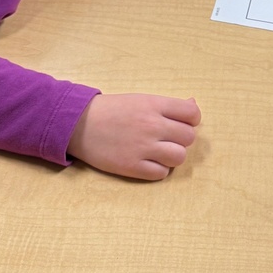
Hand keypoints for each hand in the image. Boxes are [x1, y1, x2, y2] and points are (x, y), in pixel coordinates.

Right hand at [67, 93, 201, 180]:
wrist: (80, 124)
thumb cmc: (113, 110)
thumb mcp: (142, 99)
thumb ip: (169, 105)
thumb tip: (193, 104)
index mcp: (155, 105)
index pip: (192, 114)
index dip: (191, 120)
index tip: (182, 123)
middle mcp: (152, 125)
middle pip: (188, 137)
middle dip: (181, 139)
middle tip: (168, 138)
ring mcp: (143, 147)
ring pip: (179, 157)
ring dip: (173, 156)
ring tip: (160, 152)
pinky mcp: (132, 167)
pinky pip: (161, 173)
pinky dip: (159, 169)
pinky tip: (149, 162)